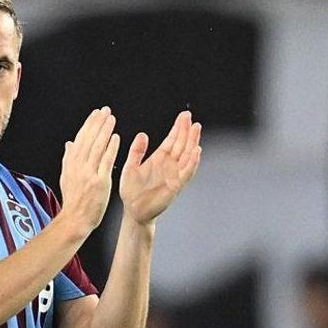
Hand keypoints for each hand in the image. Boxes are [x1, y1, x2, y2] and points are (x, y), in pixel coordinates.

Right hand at [59, 106, 119, 232]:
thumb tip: (69, 143)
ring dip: (104, 131)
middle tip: (105, 111)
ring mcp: (89, 173)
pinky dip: (111, 148)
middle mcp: (78, 166)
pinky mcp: (99, 181)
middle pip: (88, 139)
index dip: (88, 125)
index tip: (95, 114)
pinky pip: (106, 161)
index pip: (80, 139)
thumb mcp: (66, 177)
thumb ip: (68, 159)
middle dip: (97, 123)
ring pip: (97, 147)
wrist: (75, 219)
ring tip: (111, 119)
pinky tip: (116, 138)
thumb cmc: (73, 200)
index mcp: (71, 163)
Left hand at [119, 110, 201, 225]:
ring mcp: (174, 174)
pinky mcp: (176, 185)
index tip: (184, 116)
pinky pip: (187, 172)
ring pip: (187, 155)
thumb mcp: (131, 167)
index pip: (172, 140)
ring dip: (192, 142)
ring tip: (196, 128)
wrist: (133, 211)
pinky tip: (196, 151)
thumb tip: (142, 134)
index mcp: (159, 159)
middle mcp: (169, 165)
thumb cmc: (131, 190)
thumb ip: (136, 151)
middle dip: (187, 131)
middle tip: (190, 117)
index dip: (178, 128)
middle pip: (182, 144)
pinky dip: (192, 162)